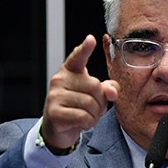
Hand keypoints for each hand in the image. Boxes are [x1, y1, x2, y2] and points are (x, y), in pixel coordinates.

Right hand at [41, 35, 119, 150]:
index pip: (77, 57)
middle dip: (100, 102)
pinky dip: (88, 123)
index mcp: (70, 71)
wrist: (58, 129)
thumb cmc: (77, 108)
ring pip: (90, 104)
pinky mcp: (54, 112)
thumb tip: (112, 91)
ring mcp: (55, 96)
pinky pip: (83, 116)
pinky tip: (81, 123)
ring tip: (86, 116)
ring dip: (94, 115)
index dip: (85, 49)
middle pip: (95, 86)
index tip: (91, 39)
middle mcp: (59, 80)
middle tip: (92, 109)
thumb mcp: (95, 96)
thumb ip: (107, 89)